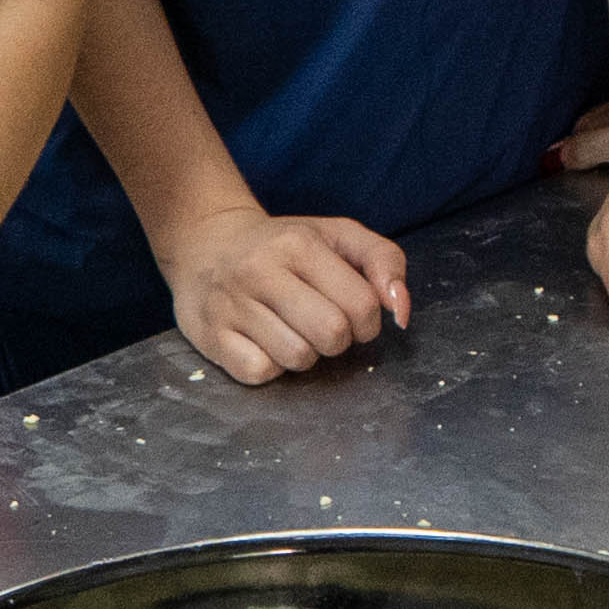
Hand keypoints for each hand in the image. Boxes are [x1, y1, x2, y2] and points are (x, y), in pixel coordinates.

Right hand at [164, 207, 409, 384]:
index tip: (350, 310)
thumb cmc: (284, 245)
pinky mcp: (211, 336)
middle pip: (332, 336)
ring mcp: (232, 304)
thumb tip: (402, 312)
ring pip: (297, 358)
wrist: (206, 243)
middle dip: (338, 339)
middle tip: (322, 323)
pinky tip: (264, 342)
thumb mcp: (338, 235)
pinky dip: (271, 366)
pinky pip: (260, 372)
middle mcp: (261, 270)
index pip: (362, 305)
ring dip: (305, 354)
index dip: (368, 319)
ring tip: (292, 330)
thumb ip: (384, 262)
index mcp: (300, 244)